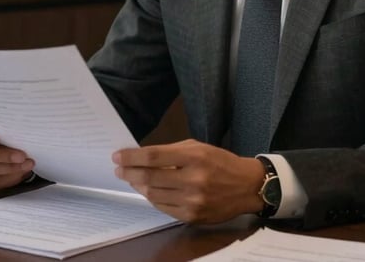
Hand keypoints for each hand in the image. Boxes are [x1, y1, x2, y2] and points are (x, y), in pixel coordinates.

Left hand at [112, 139, 264, 223]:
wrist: (246, 186)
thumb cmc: (220, 162)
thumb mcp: (198, 148)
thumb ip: (172, 152)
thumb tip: (143, 158)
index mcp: (194, 157)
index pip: (154, 157)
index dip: (132, 157)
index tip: (117, 156)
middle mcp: (193, 180)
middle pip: (150, 177)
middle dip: (129, 172)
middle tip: (119, 169)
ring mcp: (192, 201)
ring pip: (153, 194)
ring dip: (138, 186)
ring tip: (132, 179)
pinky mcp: (192, 217)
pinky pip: (163, 208)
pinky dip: (152, 198)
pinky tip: (148, 191)